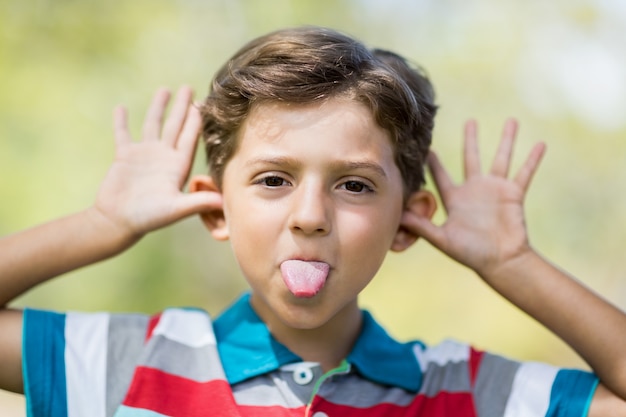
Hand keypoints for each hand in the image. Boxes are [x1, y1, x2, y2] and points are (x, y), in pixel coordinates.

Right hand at [93, 86, 219, 238]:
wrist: (118, 223)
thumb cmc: (148, 218)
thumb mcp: (175, 209)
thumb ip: (198, 202)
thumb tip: (223, 201)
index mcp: (178, 166)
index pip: (190, 138)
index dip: (197, 121)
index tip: (205, 103)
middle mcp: (163, 158)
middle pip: (175, 126)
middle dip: (182, 107)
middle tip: (189, 88)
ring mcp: (144, 156)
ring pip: (152, 125)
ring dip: (158, 107)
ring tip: (165, 90)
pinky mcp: (124, 157)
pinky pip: (123, 134)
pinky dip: (121, 121)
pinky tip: (121, 107)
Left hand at [404, 119, 545, 277]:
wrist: (501, 262)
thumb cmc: (470, 254)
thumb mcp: (442, 239)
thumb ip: (421, 226)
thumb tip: (397, 215)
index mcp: (456, 199)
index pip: (441, 176)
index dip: (433, 163)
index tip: (426, 146)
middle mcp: (475, 190)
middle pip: (471, 158)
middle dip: (471, 140)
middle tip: (470, 121)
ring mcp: (495, 190)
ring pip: (501, 158)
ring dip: (507, 140)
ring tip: (512, 121)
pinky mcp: (514, 194)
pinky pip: (525, 172)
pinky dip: (533, 159)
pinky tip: (541, 144)